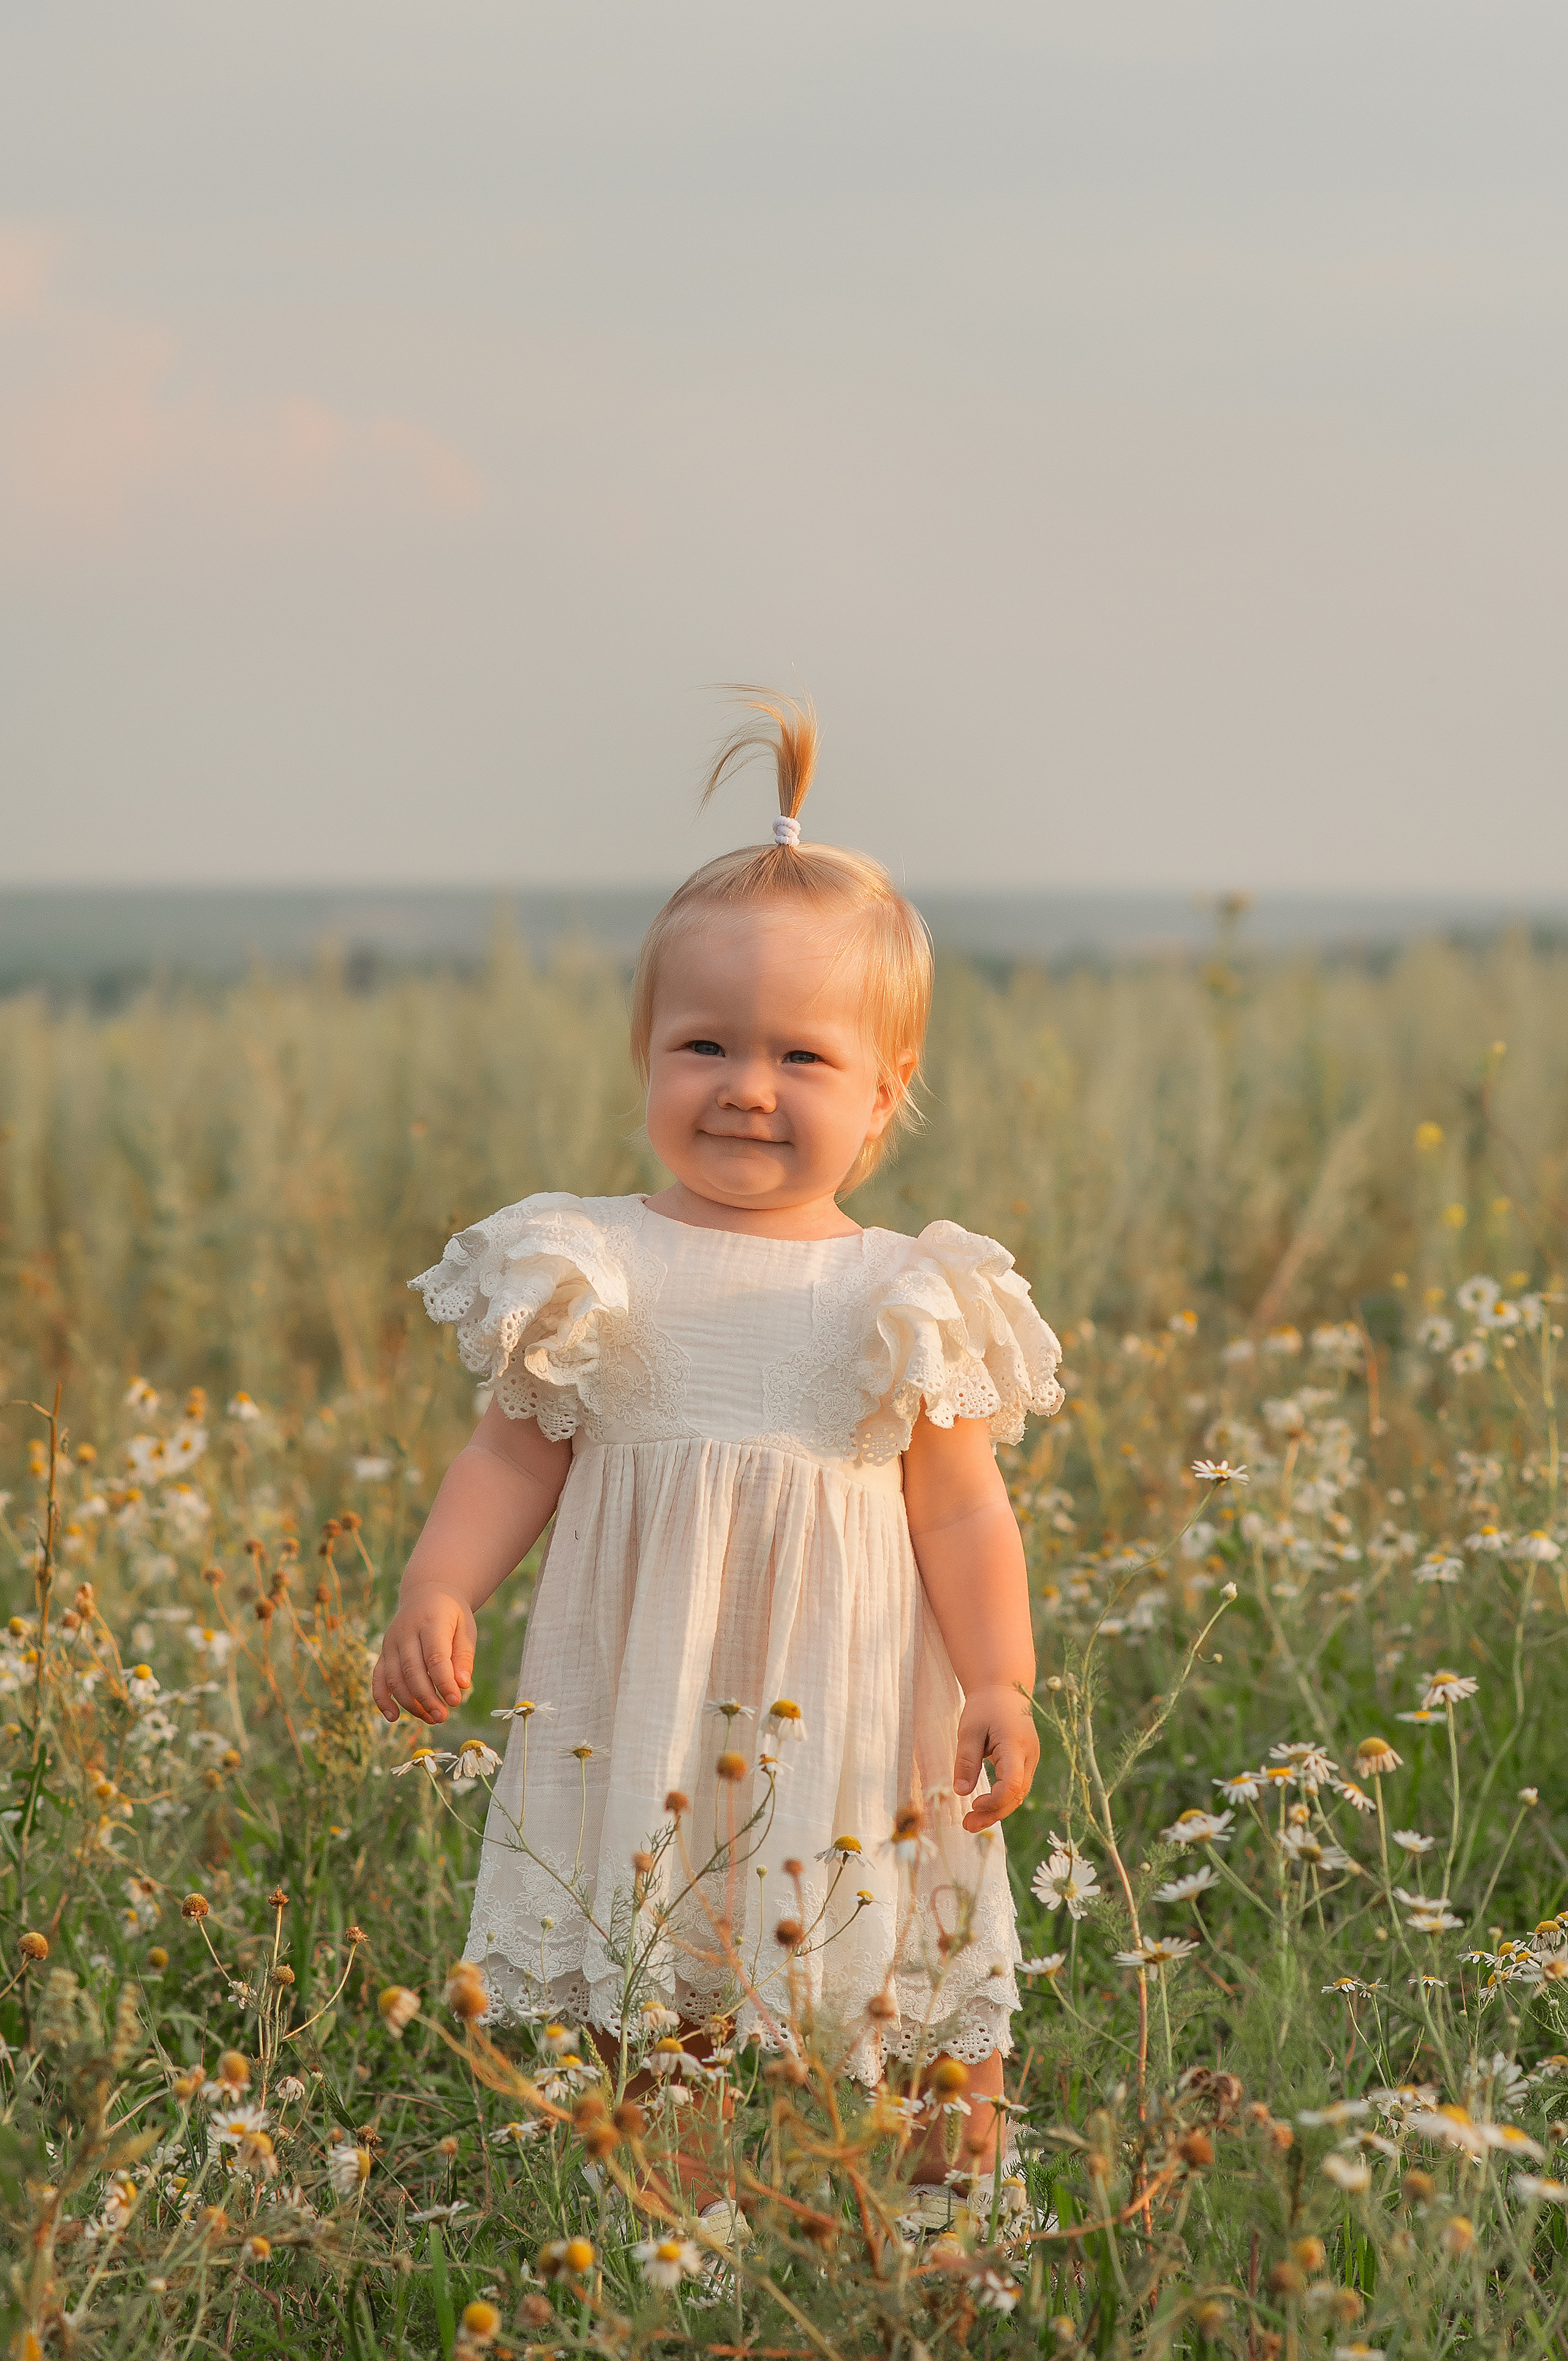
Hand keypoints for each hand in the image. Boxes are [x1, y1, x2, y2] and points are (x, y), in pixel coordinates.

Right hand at [371, 1587, 476, 1724]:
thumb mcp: (465, 1629)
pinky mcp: (383, 1653)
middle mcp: (405, 1632)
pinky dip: (382, 1700)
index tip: (455, 1701)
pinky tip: (394, 1717)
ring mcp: (391, 1643)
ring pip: (394, 1678)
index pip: (435, 1657)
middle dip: (427, 1698)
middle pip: (412, 1671)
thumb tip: (462, 1685)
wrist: (426, 1594)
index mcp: (430, 1622)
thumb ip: (464, 1656)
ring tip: (431, 1719)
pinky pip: (378, 1679)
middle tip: (443, 1717)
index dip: (444, 1682)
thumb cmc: (451, 1615)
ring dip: (410, 1703)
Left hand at [953, 1681, 1038, 1831]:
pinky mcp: (1026, 1762)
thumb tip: (960, 1792)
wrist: (1004, 1689)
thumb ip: (966, 1761)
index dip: (994, 1800)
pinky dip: (1001, 1800)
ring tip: (971, 1822)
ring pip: (1018, 1795)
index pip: (1012, 1783)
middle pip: (1017, 1795)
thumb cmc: (985, 1707)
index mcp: (1016, 1745)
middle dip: (993, 1813)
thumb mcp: (969, 1730)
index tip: (972, 1804)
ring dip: (997, 1810)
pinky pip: (1016, 1787)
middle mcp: (1029, 1756)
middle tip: (966, 1825)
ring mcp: (1031, 1760)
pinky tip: (983, 1807)